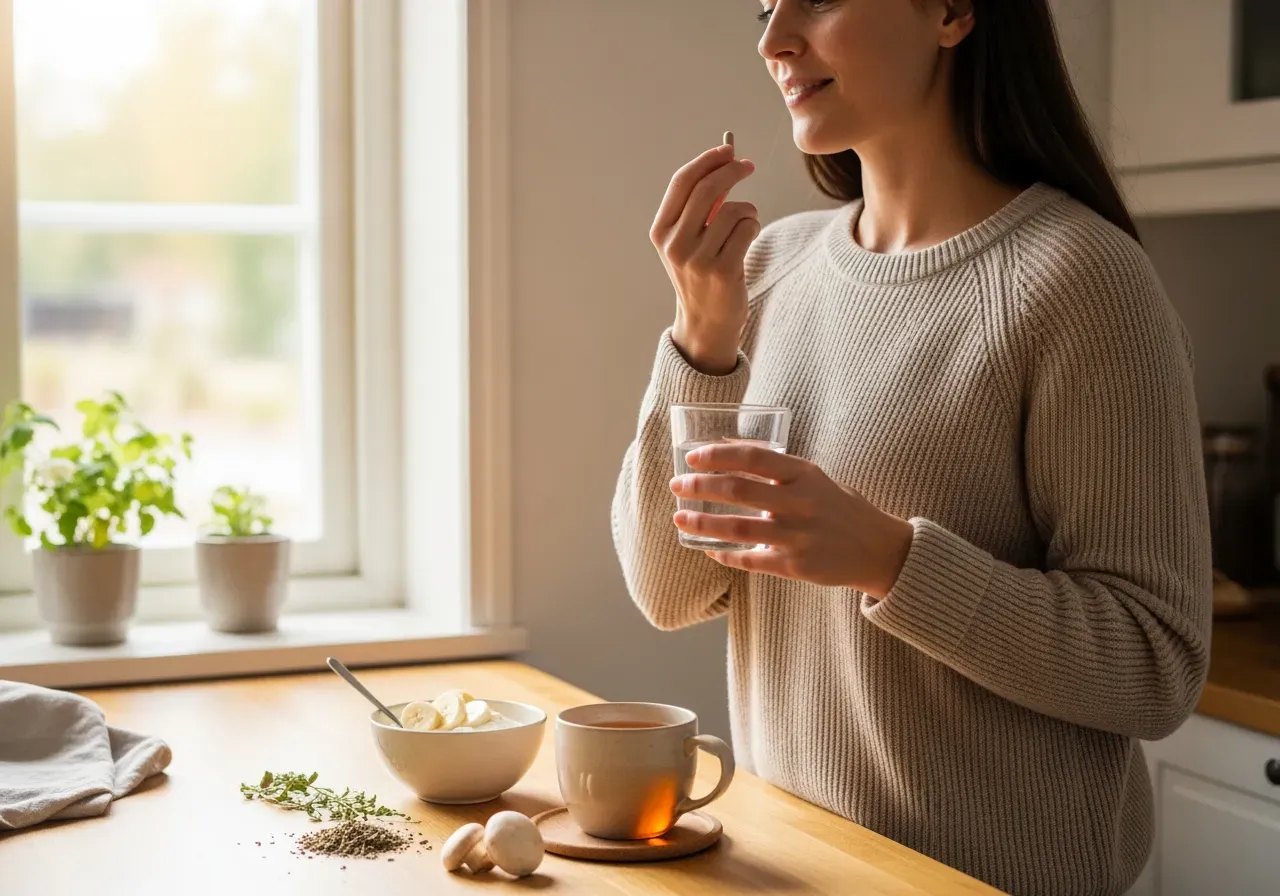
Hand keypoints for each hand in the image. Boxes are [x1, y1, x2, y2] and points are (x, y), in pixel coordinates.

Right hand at [650, 144, 758, 374]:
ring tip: (746, 224)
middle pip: (706, 189)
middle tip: (747, 165)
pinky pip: (747, 229)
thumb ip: (702, 204)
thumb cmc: (702, 272)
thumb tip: (726, 160)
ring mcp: (697, 260)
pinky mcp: (722, 271)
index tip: (728, 150)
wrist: (706, 321)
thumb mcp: (690, 238)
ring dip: (747, 210)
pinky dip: (753, 227)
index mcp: (661, 231)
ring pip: (733, 210)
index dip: (707, 160)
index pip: (682, 182)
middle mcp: (674, 244)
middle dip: (731, 171)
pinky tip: (747, 239)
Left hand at [669, 442, 914, 598]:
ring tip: (679, 518)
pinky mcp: (796, 567)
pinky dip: (725, 554)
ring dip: (703, 524)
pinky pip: (751, 560)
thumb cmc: (837, 506)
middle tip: (677, 485)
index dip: (717, 455)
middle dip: (700, 487)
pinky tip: (708, 549)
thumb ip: (773, 464)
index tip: (692, 457)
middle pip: (739, 491)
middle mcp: (800, 503)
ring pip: (739, 529)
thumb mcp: (811, 476)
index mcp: (803, 474)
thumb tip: (726, 445)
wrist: (878, 549)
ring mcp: (798, 537)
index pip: (752, 457)